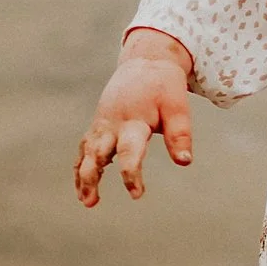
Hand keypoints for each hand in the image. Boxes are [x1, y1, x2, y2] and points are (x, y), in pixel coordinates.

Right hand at [75, 29, 194, 202]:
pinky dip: (81, 166)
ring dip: (83, 176)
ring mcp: (102, 124)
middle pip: (97, 153)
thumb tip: (184, 162)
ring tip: (87, 201)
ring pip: (86, 152)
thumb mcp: (177, 106)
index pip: (130, 151)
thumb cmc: (164, 87)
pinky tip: (83, 187)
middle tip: (92, 202)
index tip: (137, 194)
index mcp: (134, 121)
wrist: (145, 62)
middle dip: (92, 177)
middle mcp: (113, 124)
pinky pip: (85, 147)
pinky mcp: (99, 124)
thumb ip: (179, 134)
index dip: (131, 174)